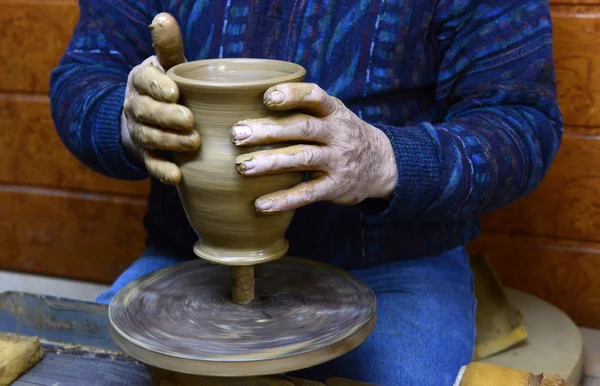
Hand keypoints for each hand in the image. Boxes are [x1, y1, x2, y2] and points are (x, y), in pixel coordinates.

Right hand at [120, 13, 197, 183]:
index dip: (157, 87)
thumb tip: (163, 18)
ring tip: (193, 143)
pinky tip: (177, 176)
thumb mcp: (169, 65)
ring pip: (148, 138)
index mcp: (141, 80)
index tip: (175, 91)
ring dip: (169, 141)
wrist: (149, 119)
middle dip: (166, 117)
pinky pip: (150, 164)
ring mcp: (139, 132)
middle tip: (190, 120)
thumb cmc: (169, 87)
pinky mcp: (146, 155)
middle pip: (146, 112)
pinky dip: (162, 171)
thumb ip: (168, 46)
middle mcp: (136, 106)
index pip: (144, 81)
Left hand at [231, 83, 398, 212]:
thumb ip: (303, 108)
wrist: (382, 164)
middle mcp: (337, 134)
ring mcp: (338, 161)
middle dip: (269, 130)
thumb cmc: (340, 134)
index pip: (315, 97)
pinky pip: (308, 194)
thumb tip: (250, 101)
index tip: (266, 97)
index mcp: (334, 112)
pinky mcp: (335, 187)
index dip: (292, 95)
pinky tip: (261, 204)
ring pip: (303, 159)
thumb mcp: (333, 114)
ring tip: (243, 166)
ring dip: (271, 162)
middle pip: (302, 128)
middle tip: (237, 134)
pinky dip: (284, 199)